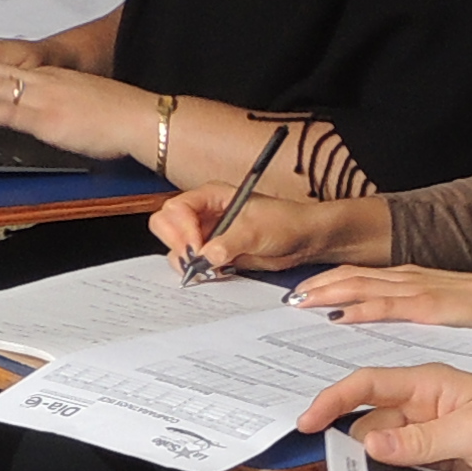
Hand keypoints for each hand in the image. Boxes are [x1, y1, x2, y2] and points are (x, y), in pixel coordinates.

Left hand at [0, 56, 145, 162]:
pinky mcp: (48, 118)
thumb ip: (59, 109)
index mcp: (51, 79)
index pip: (4, 70)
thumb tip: (48, 120)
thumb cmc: (120, 117)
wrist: (141, 118)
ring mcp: (44, 98)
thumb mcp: (82, 106)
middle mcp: (43, 82)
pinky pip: (8, 110)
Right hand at [146, 186, 378, 277]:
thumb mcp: (255, 231)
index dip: (181, 230)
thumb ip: (228, 243)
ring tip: (207, 270)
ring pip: (177, 247)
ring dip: (186, 261)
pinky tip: (212, 274)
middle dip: (177, 245)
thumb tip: (206, 258)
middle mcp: (204, 213)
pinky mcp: (214, 253)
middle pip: (167, 226)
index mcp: (210, 196)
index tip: (197, 248)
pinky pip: (194, 263)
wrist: (304, 240)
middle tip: (195, 261)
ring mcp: (207, 234)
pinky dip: (197, 271)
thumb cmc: (285, 222)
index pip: (175, 209)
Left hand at [297, 264, 471, 326]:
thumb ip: (410, 312)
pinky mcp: (426, 306)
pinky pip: (386, 306)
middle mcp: (406, 278)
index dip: (328, 281)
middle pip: (351, 277)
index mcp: (408, 278)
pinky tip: (339, 316)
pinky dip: (359, 309)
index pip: (359, 275)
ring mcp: (415, 290)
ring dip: (328, 293)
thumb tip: (383, 324)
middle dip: (318, 285)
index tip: (302, 292)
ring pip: (361, 286)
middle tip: (289, 299)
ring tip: (302, 303)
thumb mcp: (439, 306)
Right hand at [306, 368, 471, 470]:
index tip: (306, 423)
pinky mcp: (443, 468)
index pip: (368, 384)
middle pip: (369, 425)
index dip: (333, 400)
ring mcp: (432, 441)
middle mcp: (424, 410)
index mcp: (430, 385)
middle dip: (347, 447)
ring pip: (385, 457)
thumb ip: (424, 439)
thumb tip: (371, 444)